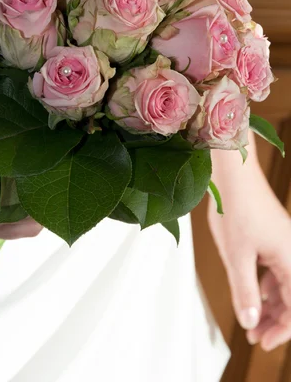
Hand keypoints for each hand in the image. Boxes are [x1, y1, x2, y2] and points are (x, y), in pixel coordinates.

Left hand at [208, 157, 290, 351]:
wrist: (234, 176)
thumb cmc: (236, 209)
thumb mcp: (236, 256)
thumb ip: (244, 291)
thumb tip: (250, 322)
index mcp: (290, 259)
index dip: (282, 330)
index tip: (264, 342)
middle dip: (275, 320)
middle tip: (255, 336)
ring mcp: (283, 244)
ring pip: (283, 284)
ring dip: (269, 304)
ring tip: (251, 320)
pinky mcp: (273, 237)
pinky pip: (276, 269)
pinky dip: (266, 286)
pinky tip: (255, 293)